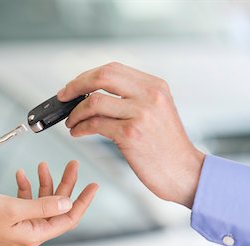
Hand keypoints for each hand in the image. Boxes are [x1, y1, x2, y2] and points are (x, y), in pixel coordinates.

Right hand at [0, 160, 97, 245]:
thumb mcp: (14, 208)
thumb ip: (42, 205)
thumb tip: (67, 204)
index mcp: (35, 234)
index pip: (68, 218)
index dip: (83, 201)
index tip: (93, 185)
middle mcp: (32, 231)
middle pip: (57, 206)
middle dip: (65, 184)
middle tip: (72, 165)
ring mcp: (22, 224)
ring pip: (43, 200)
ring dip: (45, 182)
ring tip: (43, 165)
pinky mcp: (13, 216)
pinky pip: (26, 200)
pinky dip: (27, 186)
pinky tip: (22, 174)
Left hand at [57, 62, 203, 207]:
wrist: (185, 172)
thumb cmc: (167, 147)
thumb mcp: (158, 111)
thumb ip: (133, 98)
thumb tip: (94, 94)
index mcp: (155, 86)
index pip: (113, 69)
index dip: (88, 76)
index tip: (74, 86)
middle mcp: (149, 95)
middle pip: (101, 76)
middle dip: (76, 86)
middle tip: (64, 97)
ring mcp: (140, 114)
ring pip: (94, 102)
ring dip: (75, 113)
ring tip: (71, 122)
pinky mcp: (131, 134)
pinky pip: (95, 124)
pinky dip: (80, 128)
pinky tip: (78, 132)